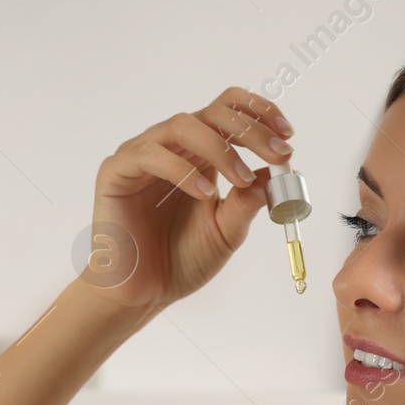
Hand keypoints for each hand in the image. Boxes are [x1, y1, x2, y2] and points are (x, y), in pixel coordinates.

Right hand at [82, 87, 294, 312]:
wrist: (143, 294)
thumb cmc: (180, 260)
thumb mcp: (228, 230)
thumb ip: (250, 201)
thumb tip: (286, 171)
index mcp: (199, 154)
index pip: (228, 111)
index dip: (259, 113)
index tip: (288, 134)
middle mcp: (172, 147)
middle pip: (212, 112)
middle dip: (250, 130)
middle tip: (277, 153)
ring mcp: (142, 155)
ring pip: (182, 125)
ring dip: (220, 149)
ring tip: (240, 180)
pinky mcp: (116, 172)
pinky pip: (150, 155)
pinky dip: (183, 171)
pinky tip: (205, 194)